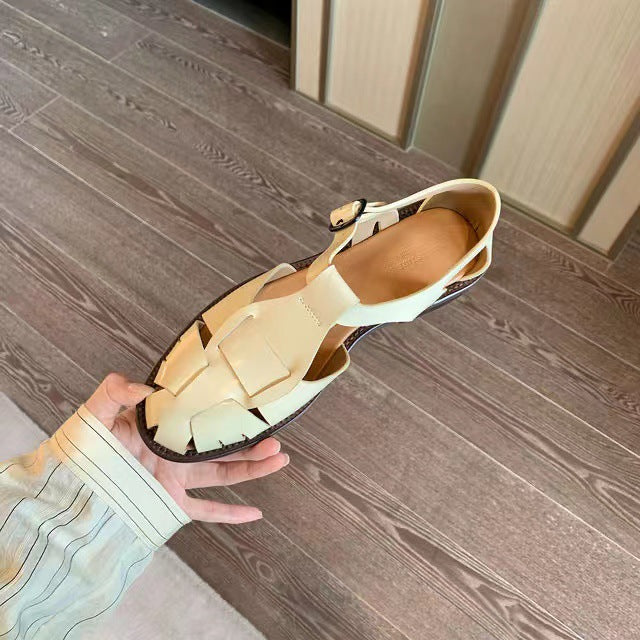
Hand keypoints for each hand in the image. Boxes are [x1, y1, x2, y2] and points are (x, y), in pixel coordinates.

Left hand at [85, 373, 288, 523]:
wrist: (69, 486)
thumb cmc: (84, 447)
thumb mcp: (98, 411)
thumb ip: (115, 390)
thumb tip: (145, 387)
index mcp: (166, 430)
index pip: (204, 421)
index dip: (229, 416)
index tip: (251, 409)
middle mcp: (177, 455)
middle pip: (223, 450)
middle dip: (252, 446)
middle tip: (277, 440)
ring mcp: (176, 481)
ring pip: (223, 476)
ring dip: (252, 470)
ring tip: (278, 460)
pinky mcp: (170, 505)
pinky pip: (206, 511)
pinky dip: (231, 515)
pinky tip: (255, 514)